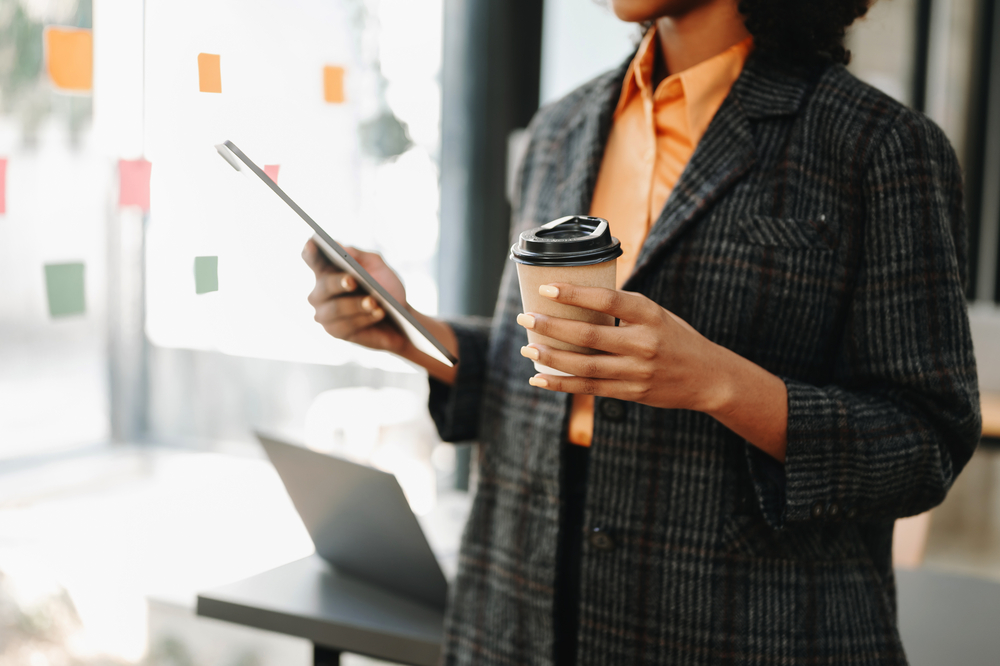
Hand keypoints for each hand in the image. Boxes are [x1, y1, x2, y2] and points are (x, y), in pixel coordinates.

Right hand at [302, 239, 408, 353]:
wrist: (402, 317)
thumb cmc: (386, 288)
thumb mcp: (378, 267)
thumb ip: (360, 256)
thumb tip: (342, 248)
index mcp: (328, 270)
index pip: (312, 259)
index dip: (310, 252)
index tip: (312, 244)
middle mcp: (320, 292)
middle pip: (324, 284)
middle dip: (338, 282)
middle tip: (353, 280)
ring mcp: (325, 313)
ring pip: (335, 308)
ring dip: (357, 304)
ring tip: (375, 302)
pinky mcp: (335, 331)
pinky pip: (346, 325)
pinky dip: (364, 318)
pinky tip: (378, 313)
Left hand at [516, 282, 788, 459]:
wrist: (708, 378)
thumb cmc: (676, 338)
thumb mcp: (656, 314)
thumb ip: (624, 308)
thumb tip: (577, 295)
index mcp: (649, 315)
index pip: (607, 300)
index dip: (574, 294)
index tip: (547, 288)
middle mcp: (643, 343)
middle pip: (589, 335)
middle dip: (552, 327)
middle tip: (526, 318)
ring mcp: (637, 371)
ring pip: (585, 365)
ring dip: (551, 357)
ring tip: (528, 348)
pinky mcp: (630, 392)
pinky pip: (589, 388)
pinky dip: (561, 383)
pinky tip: (539, 378)